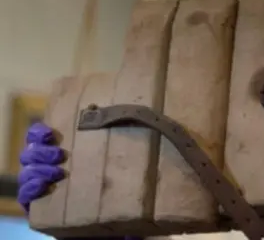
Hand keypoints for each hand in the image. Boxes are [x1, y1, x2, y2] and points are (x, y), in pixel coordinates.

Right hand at [18, 123, 142, 239]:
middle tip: (59, 154)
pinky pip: (25, 196)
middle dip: (40, 151)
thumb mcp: (116, 169)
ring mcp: (39, 186)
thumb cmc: (112, 192)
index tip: (51, 131)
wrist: (104, 226)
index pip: (41, 136)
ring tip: (57, 172)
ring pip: (27, 170)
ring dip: (37, 169)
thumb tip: (147, 129)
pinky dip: (30, 189)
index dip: (40, 131)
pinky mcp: (37, 207)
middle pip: (31, 152)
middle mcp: (45, 167)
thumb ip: (121, 152)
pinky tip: (43, 187)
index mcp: (60, 153)